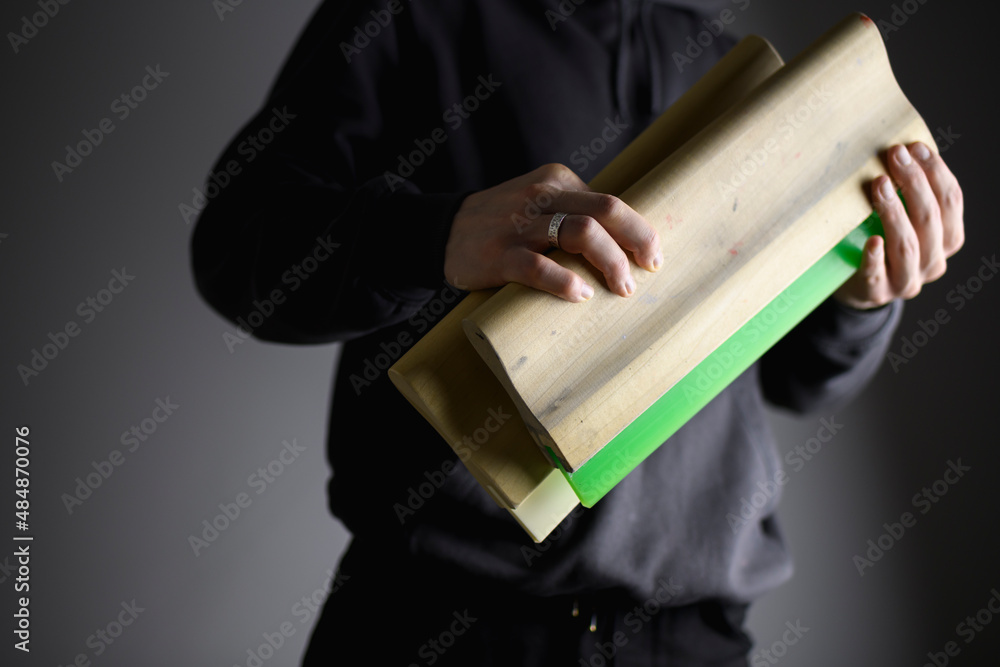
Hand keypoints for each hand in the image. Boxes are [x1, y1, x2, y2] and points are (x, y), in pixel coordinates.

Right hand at [443, 163, 662, 301]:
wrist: (440, 231)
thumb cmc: (501, 223)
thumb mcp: (538, 203)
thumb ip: (573, 213)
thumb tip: (624, 244)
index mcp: (557, 181)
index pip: (610, 202)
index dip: (639, 230)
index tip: (653, 257)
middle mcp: (541, 197)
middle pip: (606, 211)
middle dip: (637, 241)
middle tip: (648, 270)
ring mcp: (520, 226)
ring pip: (581, 234)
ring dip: (611, 263)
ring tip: (621, 289)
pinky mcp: (499, 255)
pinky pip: (539, 267)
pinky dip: (565, 282)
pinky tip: (580, 295)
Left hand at [834, 142, 963, 309]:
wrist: (860, 288)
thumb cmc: (884, 241)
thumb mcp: (904, 219)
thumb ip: (910, 193)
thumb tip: (902, 147)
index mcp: (947, 240)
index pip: (951, 202)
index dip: (936, 172)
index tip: (915, 146)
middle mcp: (933, 262)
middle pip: (931, 220)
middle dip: (915, 183)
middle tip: (894, 155)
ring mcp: (906, 281)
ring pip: (908, 245)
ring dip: (895, 212)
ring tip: (879, 184)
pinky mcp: (876, 292)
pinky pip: (877, 274)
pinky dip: (875, 257)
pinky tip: (871, 240)